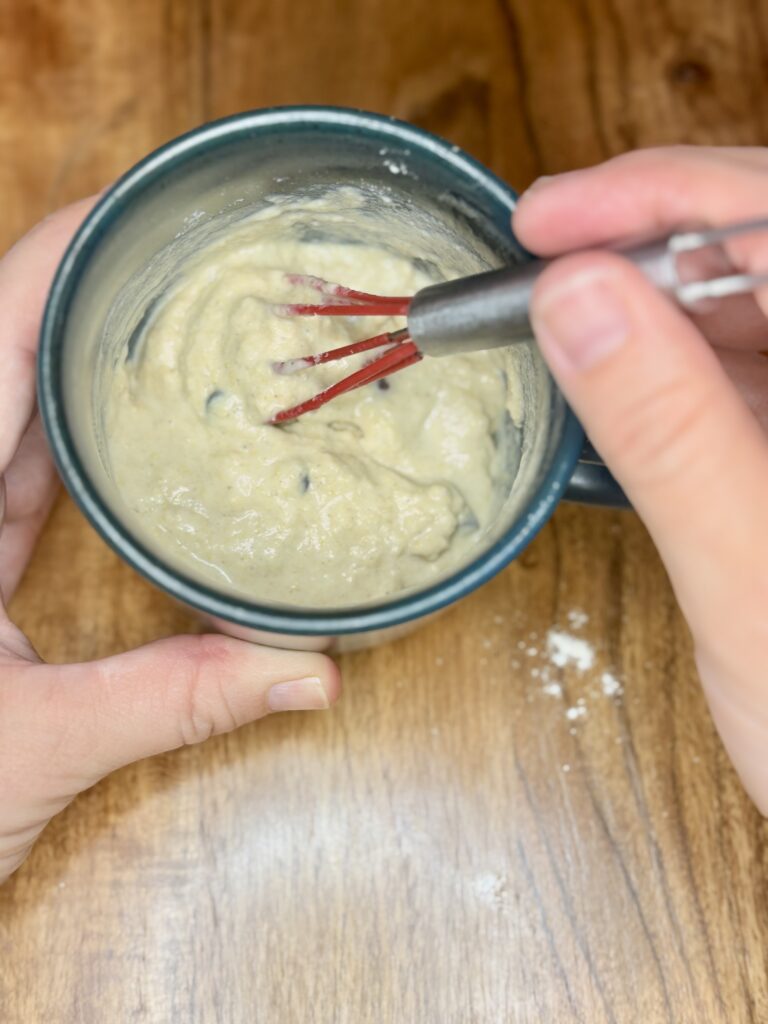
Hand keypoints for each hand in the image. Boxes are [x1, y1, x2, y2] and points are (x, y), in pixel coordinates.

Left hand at [0, 200, 339, 883]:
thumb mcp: (37, 746)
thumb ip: (174, 699)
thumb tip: (308, 673)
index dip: (51, 259)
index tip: (128, 208)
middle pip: (6, 355)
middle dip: (85, 294)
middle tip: (176, 254)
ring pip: (13, 411)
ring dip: (83, 363)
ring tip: (167, 319)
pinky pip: (19, 470)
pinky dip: (73, 439)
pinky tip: (128, 428)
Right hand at [514, 146, 767, 812]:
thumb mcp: (746, 579)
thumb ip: (670, 433)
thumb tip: (579, 300)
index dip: (667, 199)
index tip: (554, 223)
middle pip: (762, 245)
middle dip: (649, 236)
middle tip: (543, 256)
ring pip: (746, 299)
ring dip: (650, 297)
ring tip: (561, 314)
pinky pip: (736, 364)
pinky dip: (667, 359)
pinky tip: (617, 376)